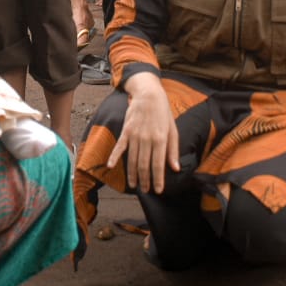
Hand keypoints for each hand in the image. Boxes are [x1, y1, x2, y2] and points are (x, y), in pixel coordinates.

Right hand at [107, 74, 179, 193]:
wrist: (149, 94)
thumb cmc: (163, 113)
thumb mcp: (173, 130)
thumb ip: (173, 150)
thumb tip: (175, 168)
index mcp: (160, 139)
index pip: (158, 165)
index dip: (158, 179)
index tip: (158, 190)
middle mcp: (147, 139)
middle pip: (144, 165)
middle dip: (145, 180)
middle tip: (145, 191)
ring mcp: (135, 135)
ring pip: (132, 159)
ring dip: (132, 174)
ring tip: (134, 185)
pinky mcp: (126, 131)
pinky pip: (119, 146)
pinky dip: (114, 156)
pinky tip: (110, 166)